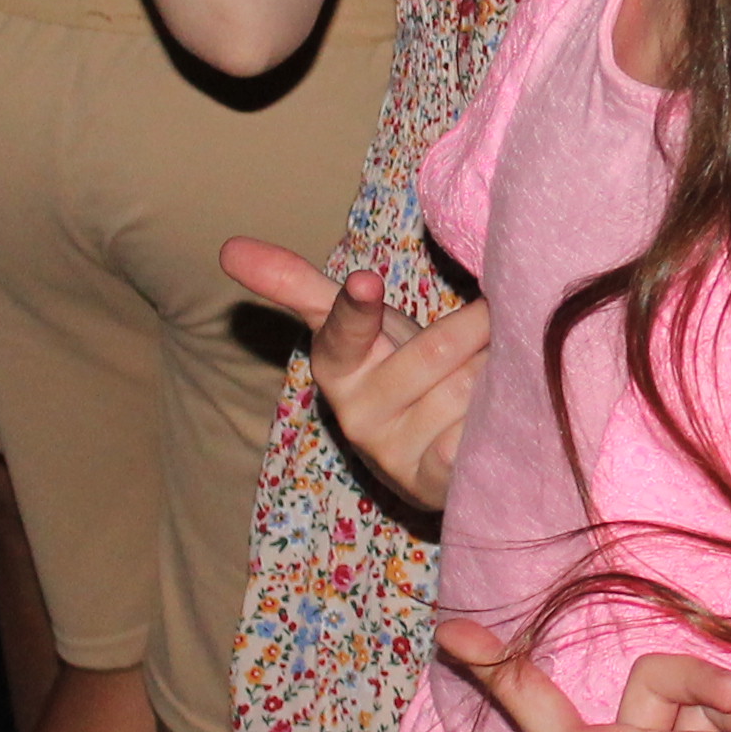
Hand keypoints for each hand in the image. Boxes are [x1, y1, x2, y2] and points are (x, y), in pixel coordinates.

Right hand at [222, 238, 491, 509]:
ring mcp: (396, 454)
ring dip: (495, 370)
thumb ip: (296, 284)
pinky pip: (469, 443)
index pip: (342, 333)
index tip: (366, 280)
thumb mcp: (350, 325)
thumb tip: (227, 247)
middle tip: (501, 311)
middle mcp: (360, 416)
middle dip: (474, 327)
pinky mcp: (433, 484)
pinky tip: (499, 412)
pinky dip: (491, 420)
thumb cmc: (392, 367)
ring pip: (464, 391)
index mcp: (337, 367)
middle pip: (431, 353)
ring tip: (502, 366)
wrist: (431, 451)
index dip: (356, 308)